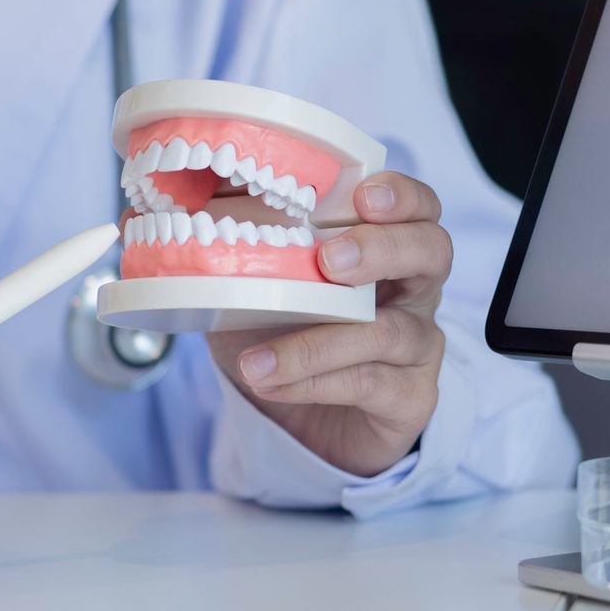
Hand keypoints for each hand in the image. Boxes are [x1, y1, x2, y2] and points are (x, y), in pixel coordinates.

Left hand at [205, 172, 449, 476]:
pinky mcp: (409, 398)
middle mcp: (413, 290)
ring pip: (391, 331)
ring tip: (257, 360)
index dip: (401, 195)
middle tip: (329, 260)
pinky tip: (269, 382)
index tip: (364, 194)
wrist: (296, 420)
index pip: (417, 206)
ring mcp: (417, 346)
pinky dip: (314, 382)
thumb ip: (235, 236)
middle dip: (384, 248)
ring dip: (319, 342)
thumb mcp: (254, 281)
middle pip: (432, 252)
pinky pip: (370, 384)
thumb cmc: (283, 333)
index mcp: (385, 246)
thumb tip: (177, 190)